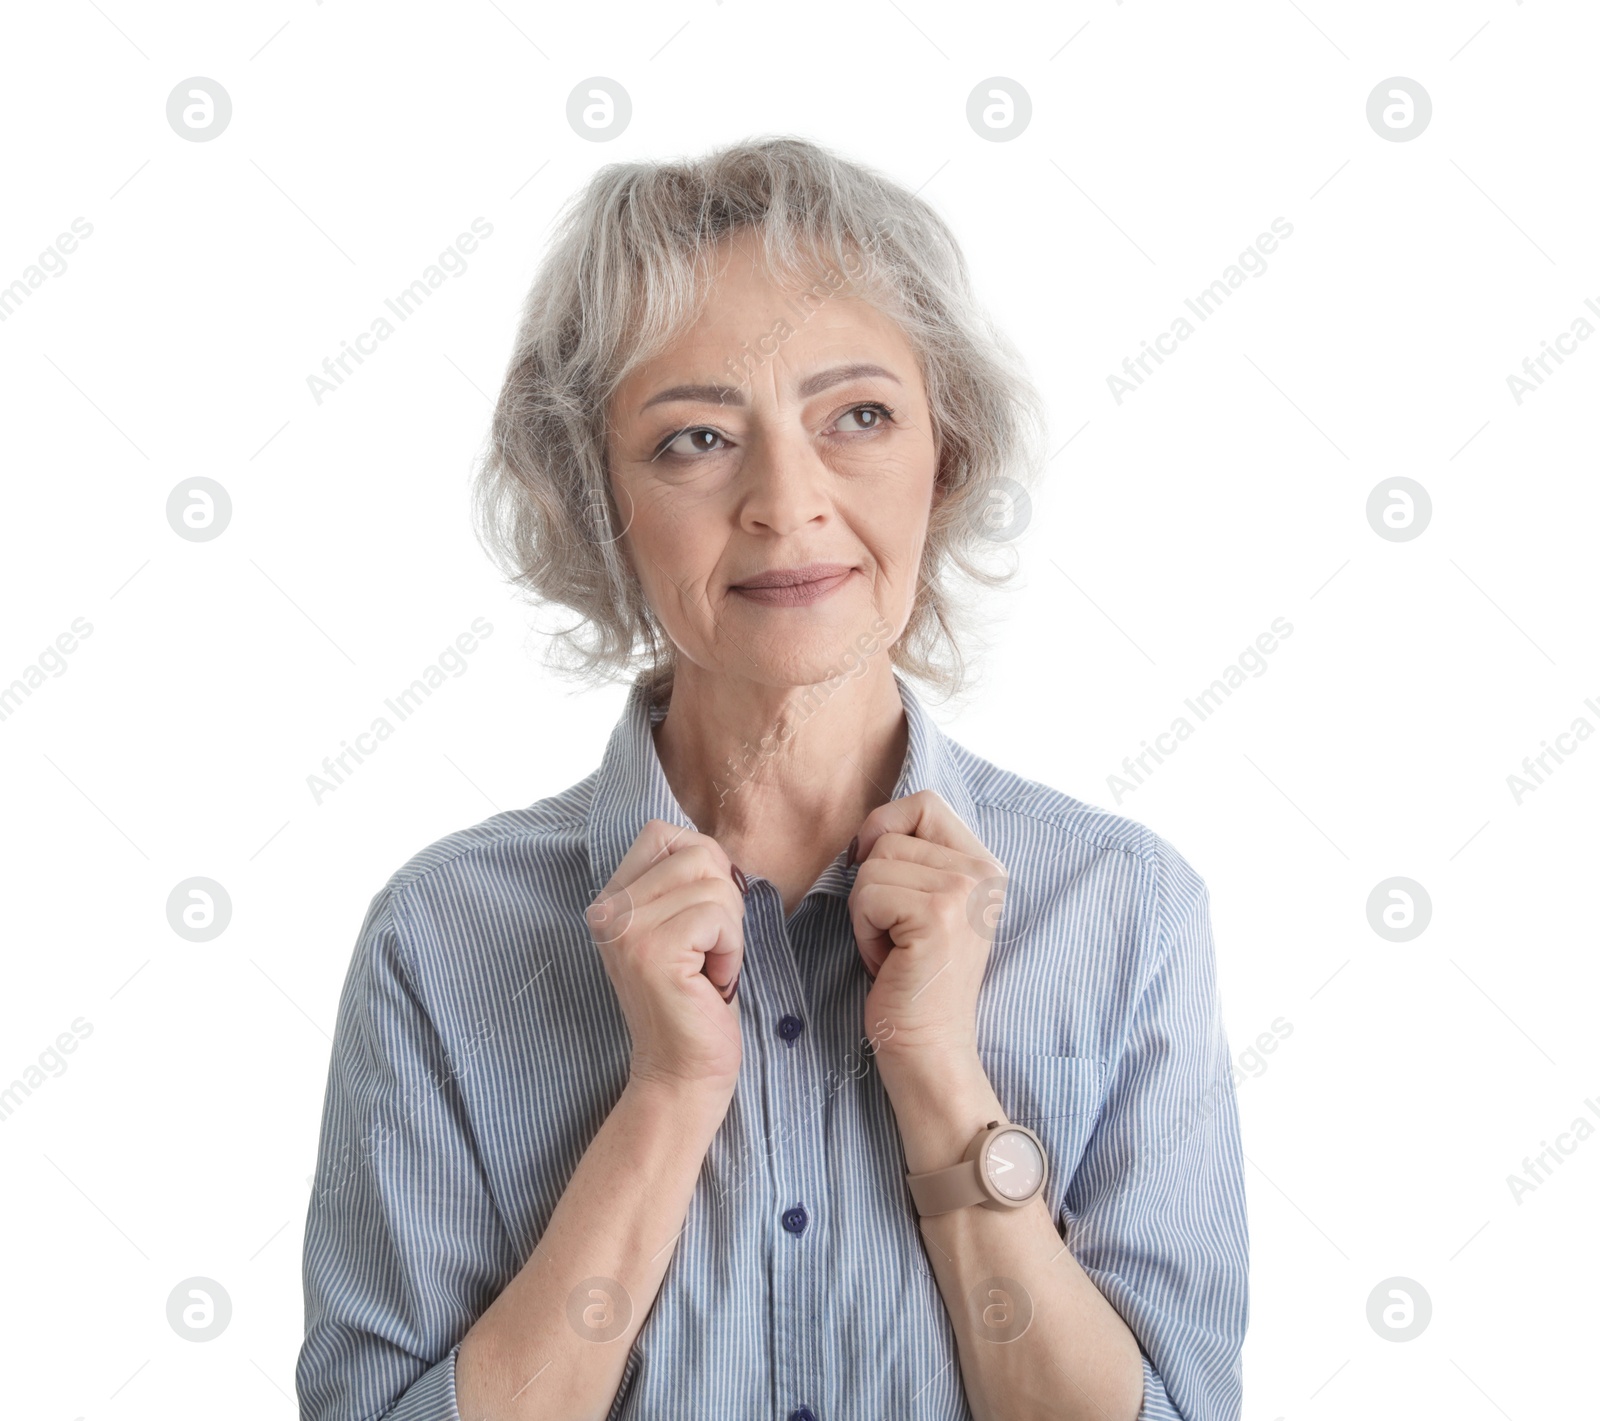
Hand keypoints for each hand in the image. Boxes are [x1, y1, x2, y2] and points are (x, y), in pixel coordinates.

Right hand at [587, 820, 745, 1100]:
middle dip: (723, 903)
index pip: (665, 835)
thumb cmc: (695, 998)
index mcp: (611, 900)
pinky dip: (731, 950)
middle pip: (698, 854)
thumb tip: (713, 848)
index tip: (698, 925)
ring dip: (729, 931)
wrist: (683, 1071)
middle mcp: (607, 910)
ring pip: (715, 885)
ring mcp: (625, 929)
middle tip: (707, 953)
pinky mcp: (653, 951)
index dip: (704, 871)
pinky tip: (711, 981)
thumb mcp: (683, 925)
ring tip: (707, 969)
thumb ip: (684, 881)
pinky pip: (719, 916)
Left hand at [847, 789, 1006, 1069]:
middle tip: (895, 933)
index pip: (925, 803)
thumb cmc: (913, 979)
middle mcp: (983, 872)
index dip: (885, 827)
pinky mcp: (937, 915)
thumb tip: (867, 828)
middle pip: (890, 835)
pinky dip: (863, 932)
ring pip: (872, 866)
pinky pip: (867, 895)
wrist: (929, 1047)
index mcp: (985, 865)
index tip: (875, 870)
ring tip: (892, 950)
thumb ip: (916, 857)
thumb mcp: (925, 903)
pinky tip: (887, 961)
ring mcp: (964, 892)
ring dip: (865, 912)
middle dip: (872, 885)